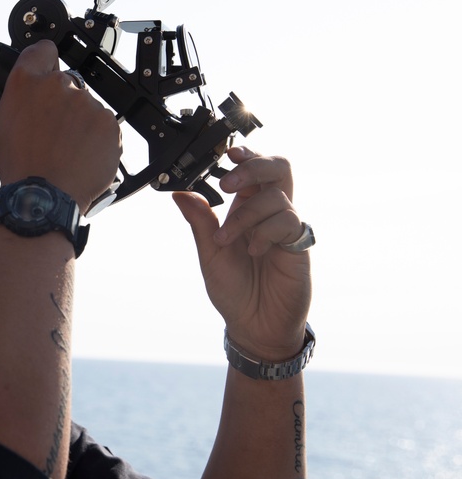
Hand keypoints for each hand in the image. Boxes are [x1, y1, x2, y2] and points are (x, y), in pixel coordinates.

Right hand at [0, 40, 119, 211]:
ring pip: (87, 108)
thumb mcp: (4, 124)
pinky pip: (104, 127)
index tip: (48, 70)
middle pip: (67, 85)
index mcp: (27, 82)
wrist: (43, 197)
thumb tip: (32, 93)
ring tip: (66, 151)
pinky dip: (97, 140)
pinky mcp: (109, 123)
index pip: (43, 50)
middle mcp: (59, 84)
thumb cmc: (20, 166)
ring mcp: (87, 103)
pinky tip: (81, 156)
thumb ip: (22, 99)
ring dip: (80, 124)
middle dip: (63, 104)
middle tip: (53, 132)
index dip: (46, 61)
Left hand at [173, 147, 311, 360]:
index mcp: (247, 209)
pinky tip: (254, 250)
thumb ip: (200, 222)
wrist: (254, 324)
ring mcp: (286, 228)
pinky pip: (288, 222)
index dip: (246, 155)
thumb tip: (179, 193)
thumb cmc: (234, 290)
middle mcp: (269, 214)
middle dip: (254, 166)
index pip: (254, 170)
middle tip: (227, 183)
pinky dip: (264, 232)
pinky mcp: (299, 245)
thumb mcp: (210, 253)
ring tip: (228, 241)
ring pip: (277, 196)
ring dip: (245, 215)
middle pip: (278, 168)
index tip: (228, 153)